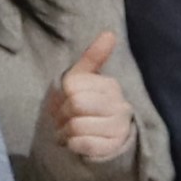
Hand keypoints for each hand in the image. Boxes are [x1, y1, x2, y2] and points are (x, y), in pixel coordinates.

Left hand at [44, 29, 134, 167]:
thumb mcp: (85, 82)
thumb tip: (109, 33)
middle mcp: (120, 105)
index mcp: (110, 85)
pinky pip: (83, 144)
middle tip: (64, 120)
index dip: (60, 96)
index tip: (65, 102)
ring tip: (69, 132)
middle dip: (61, 115)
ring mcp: (119, 127)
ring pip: (77, 126)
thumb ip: (93, 57)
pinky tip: (75, 143)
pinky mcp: (114, 147)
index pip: (71, 85)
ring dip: (65, 133)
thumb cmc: (88, 107)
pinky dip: (72, 145)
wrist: (101, 142)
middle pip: (74, 105)